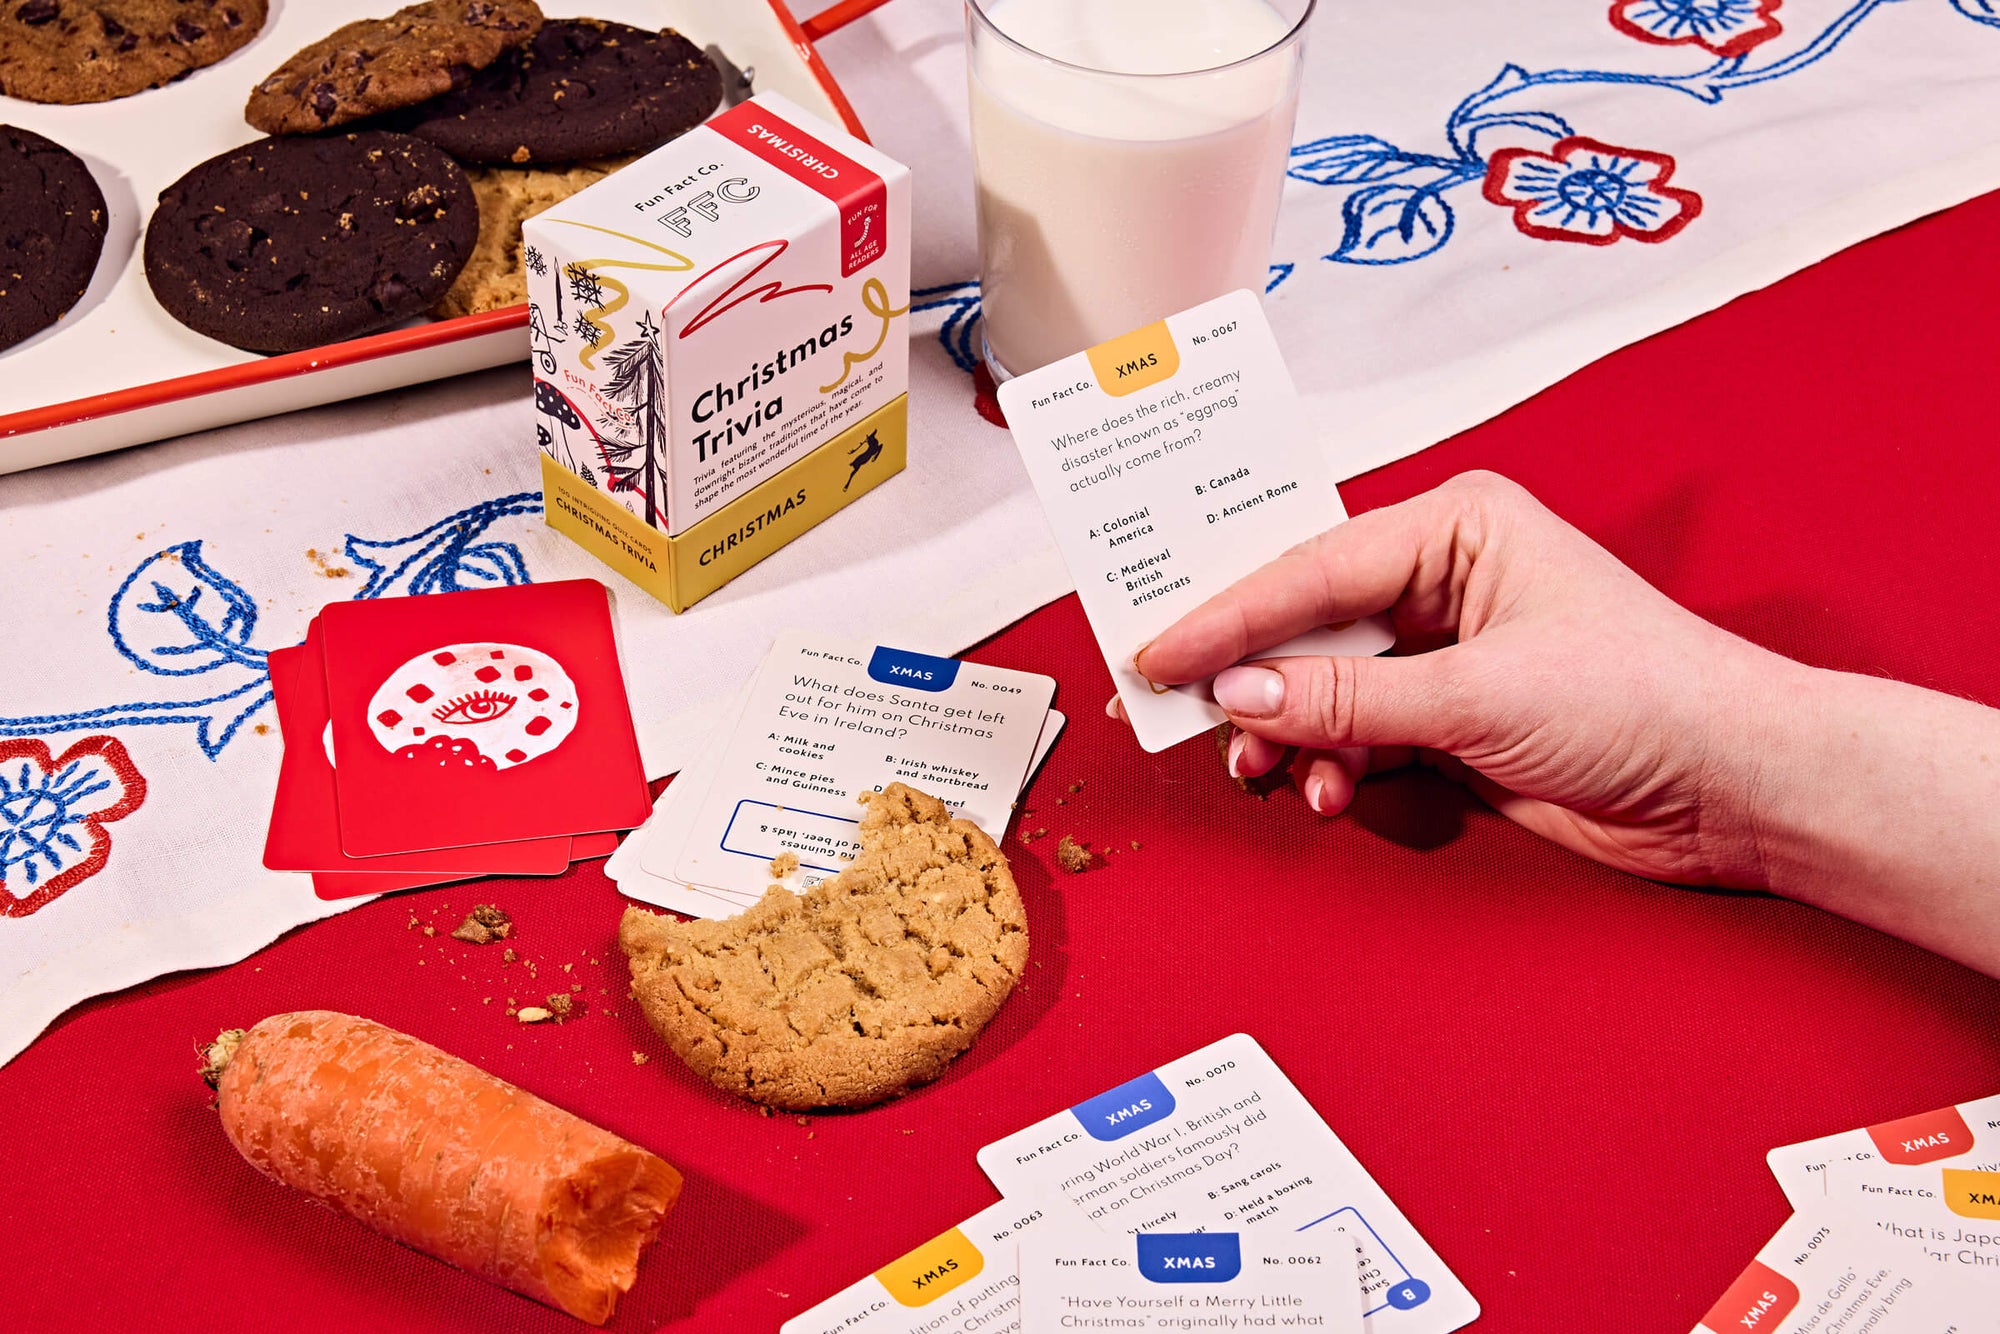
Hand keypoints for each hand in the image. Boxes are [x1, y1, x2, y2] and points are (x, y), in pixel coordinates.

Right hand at [1124, 471, 1800, 887]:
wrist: (1734, 787)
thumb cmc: (1645, 697)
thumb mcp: (1478, 693)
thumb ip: (1349, 697)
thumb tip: (1245, 691)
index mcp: (1457, 528)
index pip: (1312, 567)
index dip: (1228, 615)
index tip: (1160, 650)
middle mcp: (1443, 582)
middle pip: (1304, 623)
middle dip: (1247, 675)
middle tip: (1178, 708)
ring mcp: (1444, 657)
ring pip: (1321, 687)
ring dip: (1287, 733)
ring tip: (1264, 767)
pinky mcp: (1451, 724)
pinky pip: (1354, 736)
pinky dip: (1329, 766)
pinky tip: (1326, 791)